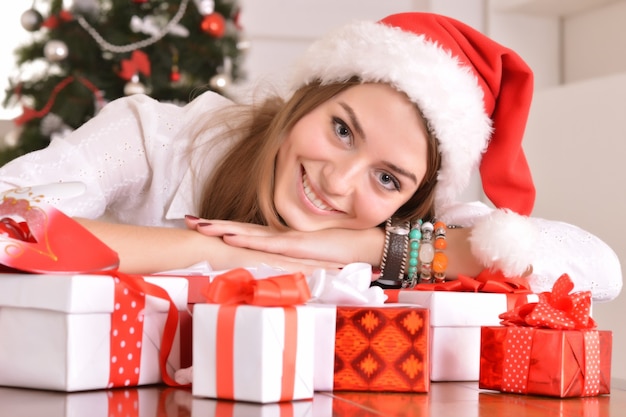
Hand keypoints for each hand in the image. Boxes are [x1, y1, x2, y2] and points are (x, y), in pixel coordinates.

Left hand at [185, 217, 384, 266]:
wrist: (362, 246)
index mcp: (279, 240)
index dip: (222, 227)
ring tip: (200, 226)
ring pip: (249, 233)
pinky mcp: (296, 246)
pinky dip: (247, 240)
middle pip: (241, 228)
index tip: (200, 223)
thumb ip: (290, 262)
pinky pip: (267, 244)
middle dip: (213, 224)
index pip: (245, 231)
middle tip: (188, 220)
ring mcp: (287, 239)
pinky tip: (230, 237)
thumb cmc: (338, 252)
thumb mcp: (307, 260)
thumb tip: (273, 268)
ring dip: (223, 229)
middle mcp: (279, 236)